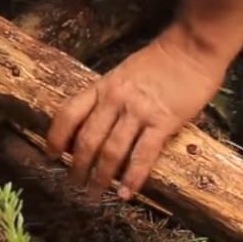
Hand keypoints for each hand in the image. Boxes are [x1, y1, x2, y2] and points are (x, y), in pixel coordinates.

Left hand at [46, 25, 228, 199]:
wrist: (191, 47)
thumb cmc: (159, 61)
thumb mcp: (123, 75)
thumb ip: (108, 97)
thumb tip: (94, 125)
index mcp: (101, 87)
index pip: (69, 114)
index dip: (56, 136)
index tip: (51, 155)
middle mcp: (114, 100)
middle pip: (87, 139)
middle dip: (77, 166)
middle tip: (73, 185)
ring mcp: (138, 112)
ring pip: (111, 151)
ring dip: (101, 177)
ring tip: (94, 194)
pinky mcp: (163, 122)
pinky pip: (143, 155)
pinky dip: (132, 178)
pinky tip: (126, 194)